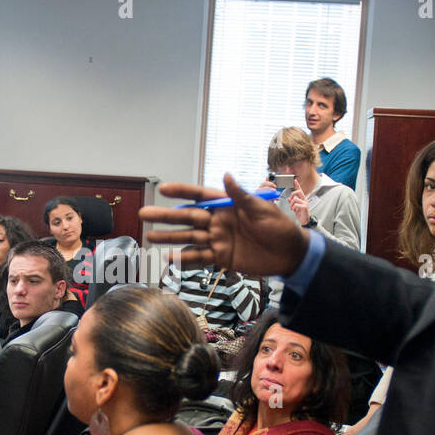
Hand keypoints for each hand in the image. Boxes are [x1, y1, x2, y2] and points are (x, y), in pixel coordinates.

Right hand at [140, 174, 308, 276]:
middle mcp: (218, 221)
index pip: (199, 196)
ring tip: (149, 236)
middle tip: (145, 213)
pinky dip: (184, 258)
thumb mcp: (261, 208)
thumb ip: (241, 195)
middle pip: (187, 217)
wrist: (290, 254)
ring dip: (169, 237)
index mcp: (227, 205)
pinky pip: (199, 257)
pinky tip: (169, 257)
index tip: (163, 188)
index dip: (182, 192)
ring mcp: (218, 240)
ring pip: (188, 237)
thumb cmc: (280, 227)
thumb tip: (226, 176)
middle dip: (166, 216)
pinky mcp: (222, 257)